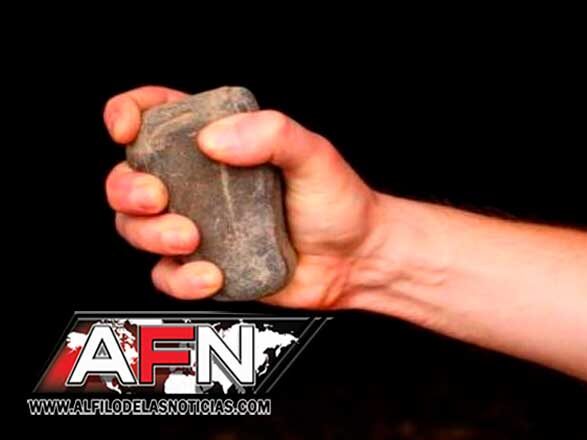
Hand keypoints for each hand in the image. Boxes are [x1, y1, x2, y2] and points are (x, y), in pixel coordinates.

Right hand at [104, 86, 384, 307]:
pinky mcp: (205, 267)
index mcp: (217, 142)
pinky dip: (180, 279)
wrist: (357, 259)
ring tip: (190, 237)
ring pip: (136, 229)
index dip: (128, 114)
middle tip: (158, 196)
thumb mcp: (313, 153)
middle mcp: (199, 183)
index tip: (126, 128)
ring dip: (150, 234)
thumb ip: (271, 133)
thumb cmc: (337, 202)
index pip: (155, 115)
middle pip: (127, 177)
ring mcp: (198, 226)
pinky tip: (212, 274)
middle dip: (126, 187)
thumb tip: (214, 139)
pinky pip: (167, 276)